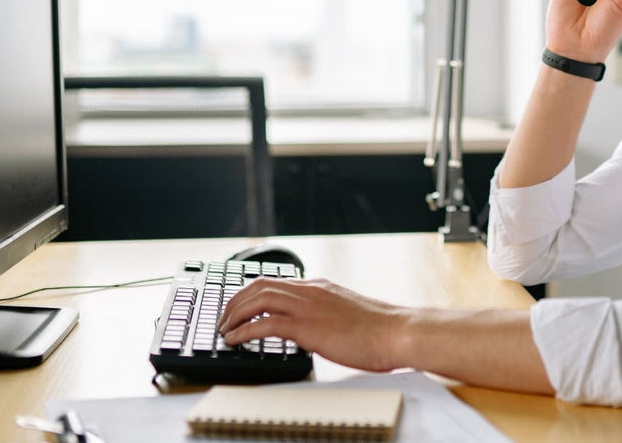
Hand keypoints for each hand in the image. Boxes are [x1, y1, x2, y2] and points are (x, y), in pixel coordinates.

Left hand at [218, 278, 406, 372]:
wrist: (398, 332)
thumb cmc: (379, 329)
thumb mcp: (346, 313)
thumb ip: (326, 314)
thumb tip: (312, 327)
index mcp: (319, 287)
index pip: (273, 281)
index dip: (249, 293)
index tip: (237, 307)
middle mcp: (310, 291)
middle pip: (258, 285)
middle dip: (234, 302)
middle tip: (223, 319)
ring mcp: (309, 307)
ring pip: (258, 299)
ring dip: (234, 314)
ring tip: (224, 330)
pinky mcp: (309, 327)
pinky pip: (266, 324)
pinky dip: (244, 331)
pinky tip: (235, 340)